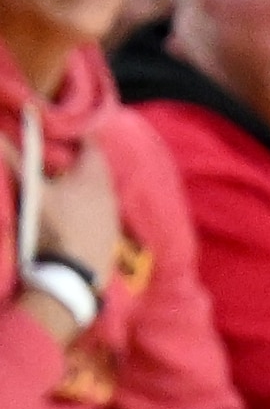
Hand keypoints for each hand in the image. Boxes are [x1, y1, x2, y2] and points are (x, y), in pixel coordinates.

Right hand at [24, 135, 118, 281]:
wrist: (73, 275)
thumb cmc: (52, 229)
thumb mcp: (31, 194)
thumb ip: (18, 163)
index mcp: (92, 178)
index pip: (92, 147)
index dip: (79, 137)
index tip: (65, 132)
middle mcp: (109, 193)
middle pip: (98, 168)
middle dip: (81, 159)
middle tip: (62, 155)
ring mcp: (113, 215)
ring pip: (101, 190)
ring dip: (86, 184)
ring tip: (65, 183)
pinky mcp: (112, 234)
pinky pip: (103, 210)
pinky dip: (90, 205)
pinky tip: (75, 213)